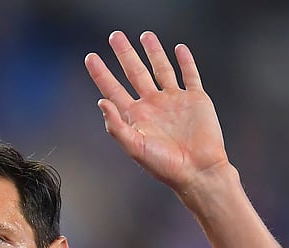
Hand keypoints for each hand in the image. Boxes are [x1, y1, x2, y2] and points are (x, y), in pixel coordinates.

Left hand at [85, 32, 227, 192]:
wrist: (198, 170)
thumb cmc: (165, 166)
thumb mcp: (135, 147)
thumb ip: (117, 126)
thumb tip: (101, 102)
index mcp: (136, 116)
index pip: (113, 89)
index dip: (101, 73)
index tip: (90, 57)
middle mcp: (153, 105)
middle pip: (135, 73)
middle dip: (125, 54)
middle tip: (115, 36)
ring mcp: (174, 101)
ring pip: (161, 69)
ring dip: (154, 52)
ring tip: (145, 35)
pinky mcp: (195, 99)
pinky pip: (190, 75)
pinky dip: (185, 62)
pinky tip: (179, 49)